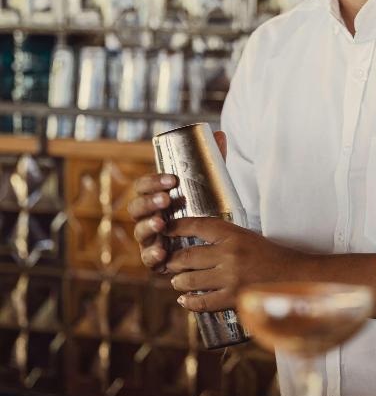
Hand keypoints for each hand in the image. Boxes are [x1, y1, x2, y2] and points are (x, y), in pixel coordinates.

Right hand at [128, 131, 226, 271]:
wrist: (211, 245)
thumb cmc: (203, 212)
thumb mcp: (208, 189)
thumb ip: (211, 165)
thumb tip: (220, 134)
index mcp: (154, 198)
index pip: (144, 186)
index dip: (153, 182)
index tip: (172, 180)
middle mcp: (147, 218)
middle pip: (136, 208)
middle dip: (149, 202)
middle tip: (166, 200)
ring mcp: (149, 239)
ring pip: (140, 232)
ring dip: (149, 226)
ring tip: (162, 223)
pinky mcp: (155, 260)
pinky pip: (148, 260)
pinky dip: (152, 255)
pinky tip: (162, 252)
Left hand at [166, 217, 305, 312]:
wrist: (298, 278)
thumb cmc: (275, 258)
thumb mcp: (250, 239)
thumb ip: (226, 240)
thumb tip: (197, 245)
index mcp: (234, 235)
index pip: (197, 226)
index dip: (176, 227)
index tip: (165, 229)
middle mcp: (229, 254)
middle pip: (187, 256)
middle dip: (172, 261)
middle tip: (167, 262)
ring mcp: (230, 278)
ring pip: (190, 280)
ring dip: (178, 282)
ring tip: (177, 281)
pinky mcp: (234, 299)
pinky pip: (203, 302)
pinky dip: (190, 301)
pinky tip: (185, 300)